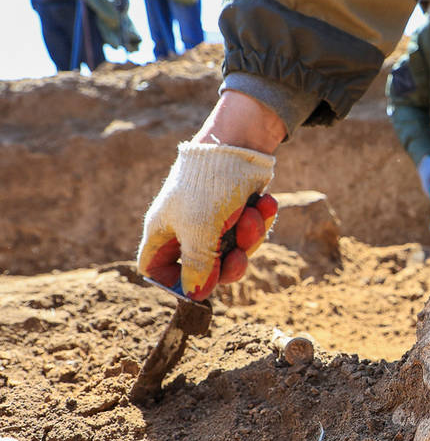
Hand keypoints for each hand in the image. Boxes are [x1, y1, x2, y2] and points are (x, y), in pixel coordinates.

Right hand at [137, 142, 275, 299]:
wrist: (241, 145)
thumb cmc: (210, 186)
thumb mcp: (200, 230)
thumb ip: (198, 265)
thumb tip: (194, 295)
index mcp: (163, 231)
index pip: (154, 269)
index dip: (172, 282)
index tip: (197, 283)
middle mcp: (185, 228)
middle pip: (205, 269)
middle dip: (228, 265)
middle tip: (239, 256)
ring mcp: (212, 221)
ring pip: (233, 253)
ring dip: (249, 237)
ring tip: (251, 213)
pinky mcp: (237, 212)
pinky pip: (250, 234)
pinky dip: (260, 221)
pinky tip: (264, 203)